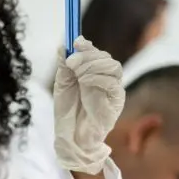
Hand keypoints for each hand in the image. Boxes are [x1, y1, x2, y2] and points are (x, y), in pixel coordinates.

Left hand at [52, 36, 124, 175]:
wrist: (72, 136)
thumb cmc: (67, 112)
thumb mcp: (62, 84)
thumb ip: (64, 66)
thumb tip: (63, 46)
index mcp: (94, 73)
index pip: (96, 54)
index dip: (87, 46)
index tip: (75, 42)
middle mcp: (106, 79)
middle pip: (106, 58)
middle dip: (88, 56)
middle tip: (71, 63)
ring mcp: (113, 89)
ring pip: (113, 67)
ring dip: (93, 66)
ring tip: (78, 74)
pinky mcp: (117, 101)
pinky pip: (113, 83)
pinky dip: (98, 78)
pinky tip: (85, 82)